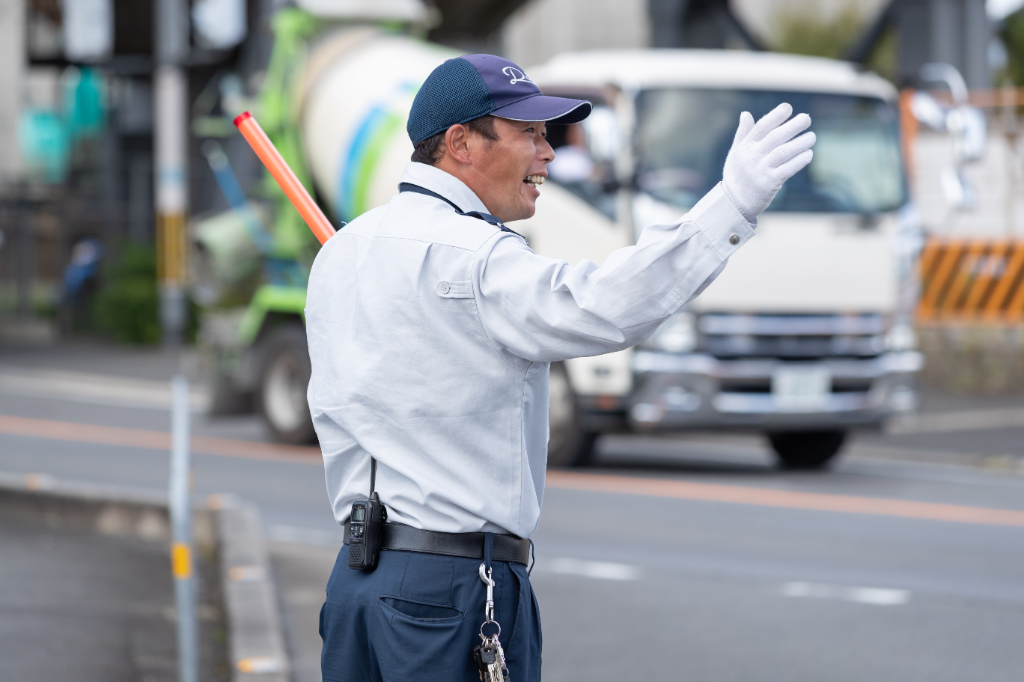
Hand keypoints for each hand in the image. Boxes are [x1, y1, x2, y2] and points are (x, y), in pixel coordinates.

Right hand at [722, 103, 815, 221]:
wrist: (733, 203)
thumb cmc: (736, 175)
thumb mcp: (735, 153)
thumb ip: (743, 134)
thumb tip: (745, 113)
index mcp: (745, 147)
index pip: (761, 127)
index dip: (775, 116)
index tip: (788, 108)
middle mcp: (752, 157)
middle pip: (775, 137)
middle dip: (792, 126)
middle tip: (807, 118)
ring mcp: (761, 170)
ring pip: (783, 152)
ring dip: (800, 143)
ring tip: (812, 137)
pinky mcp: (769, 184)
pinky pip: (787, 169)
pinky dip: (799, 161)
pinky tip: (808, 154)